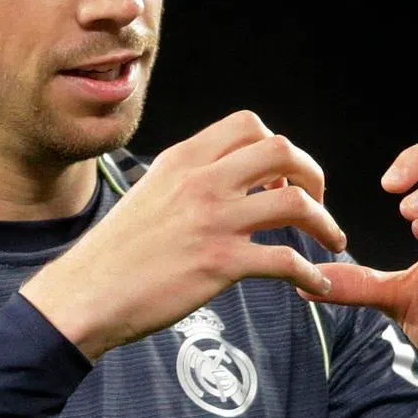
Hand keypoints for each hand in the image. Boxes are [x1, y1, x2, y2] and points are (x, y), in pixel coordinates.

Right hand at [20, 111, 344, 361]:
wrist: (86, 293)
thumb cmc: (114, 252)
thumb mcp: (148, 192)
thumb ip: (187, 179)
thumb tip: (222, 179)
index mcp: (183, 159)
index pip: (248, 124)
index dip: (277, 147)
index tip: (282, 175)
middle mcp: (201, 181)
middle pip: (282, 150)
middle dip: (312, 174)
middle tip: (316, 200)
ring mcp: (213, 220)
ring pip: (295, 202)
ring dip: (324, 222)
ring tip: (331, 240)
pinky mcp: (220, 263)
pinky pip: (286, 260)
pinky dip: (311, 272)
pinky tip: (316, 284)